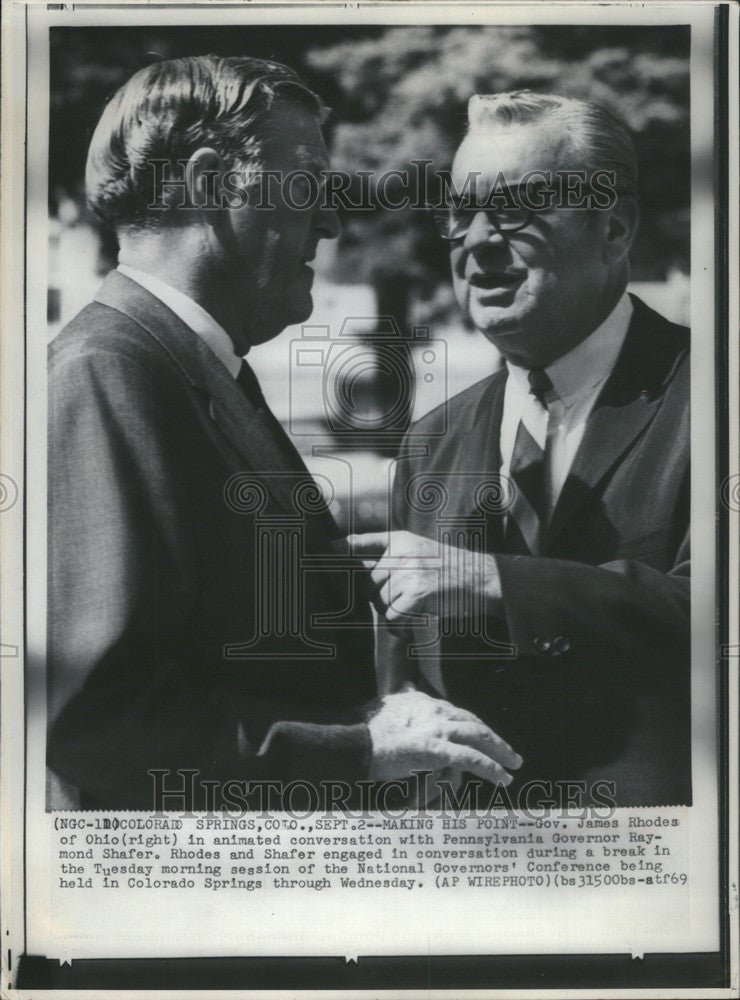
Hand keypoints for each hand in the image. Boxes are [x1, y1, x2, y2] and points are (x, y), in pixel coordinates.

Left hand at [350, 530, 501, 628]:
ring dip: (393, 612)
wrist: (485, 579)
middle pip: (370, 582)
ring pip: (381, 601)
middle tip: (402, 602)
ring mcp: (409, 572)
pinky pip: (393, 616)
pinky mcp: (417, 593)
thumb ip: (396, 558)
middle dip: (379, 597)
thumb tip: (365, 576)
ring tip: (414, 611)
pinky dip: (399, 626)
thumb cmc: (454, 570)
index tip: (327, 550)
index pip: (364, 542)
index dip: (342, 547)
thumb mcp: (423, 551)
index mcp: (401, 540)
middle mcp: (402, 553)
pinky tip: (411, 625)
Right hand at [366, 686, 521, 785]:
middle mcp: (436, 711)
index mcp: (426, 702)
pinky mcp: (437, 750)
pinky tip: (503, 778)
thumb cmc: (367, 729)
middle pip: (474, 723)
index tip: (485, 736)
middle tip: (510, 752)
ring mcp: (438, 730)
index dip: (475, 726)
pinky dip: (491, 769)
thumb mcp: (389, 704)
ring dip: (500, 751)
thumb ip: (403, 697)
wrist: (356, 742)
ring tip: (514, 764)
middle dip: (495, 738)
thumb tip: (408, 686)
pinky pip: (472, 760)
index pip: (459, 713)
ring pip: (479, 738)